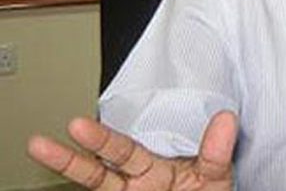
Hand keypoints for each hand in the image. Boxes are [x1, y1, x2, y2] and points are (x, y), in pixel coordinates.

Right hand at [27, 110, 237, 189]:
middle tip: (71, 127)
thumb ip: (216, 153)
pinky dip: (76, 186)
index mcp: (158, 166)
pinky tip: (57, 178)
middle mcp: (137, 181)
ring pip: (94, 180)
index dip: (105, 138)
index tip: (82, 123)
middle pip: (104, 162)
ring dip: (69, 164)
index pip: (130, 147)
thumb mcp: (215, 178)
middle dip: (84, 146)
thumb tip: (226, 119)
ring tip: (41, 146)